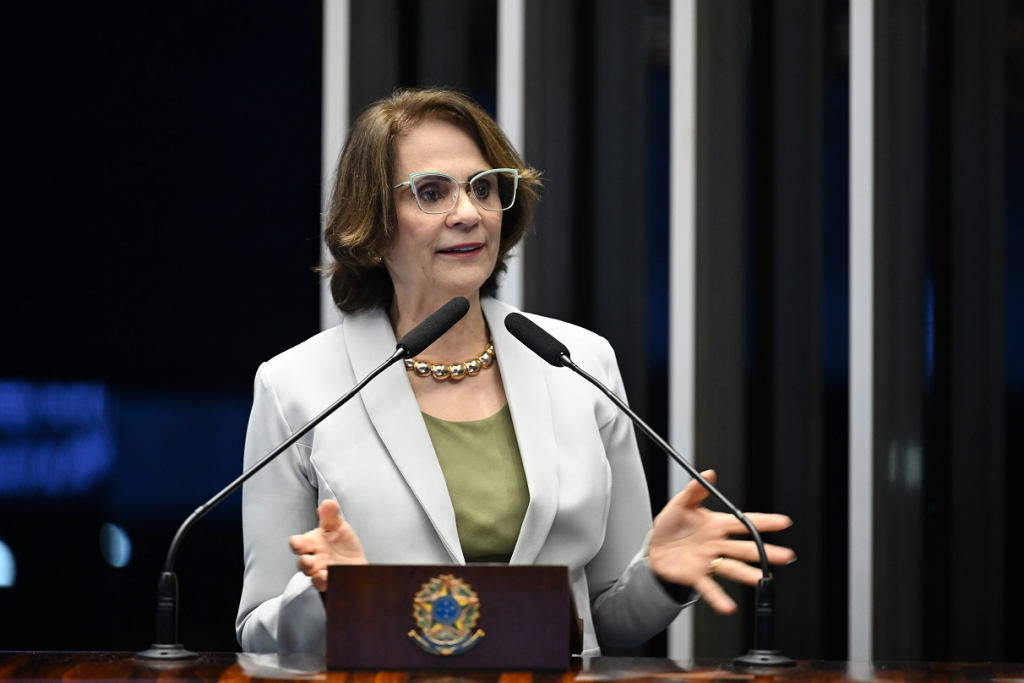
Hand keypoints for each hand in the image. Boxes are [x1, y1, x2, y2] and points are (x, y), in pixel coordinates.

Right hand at [288, 500, 367, 591]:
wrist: (354, 561)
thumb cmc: (339, 542)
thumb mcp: (337, 526)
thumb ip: (330, 516)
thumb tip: (327, 503)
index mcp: (312, 544)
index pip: (298, 544)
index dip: (296, 544)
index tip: (297, 543)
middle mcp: (315, 560)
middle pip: (304, 563)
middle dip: (304, 563)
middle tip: (307, 560)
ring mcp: (323, 573)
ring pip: (314, 577)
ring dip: (316, 575)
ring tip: (322, 573)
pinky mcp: (334, 583)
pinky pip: (328, 586)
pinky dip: (329, 583)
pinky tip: (331, 578)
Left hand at [648, 469, 794, 613]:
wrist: (654, 548)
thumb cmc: (670, 525)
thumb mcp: (680, 504)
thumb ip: (694, 491)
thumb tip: (708, 473)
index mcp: (716, 525)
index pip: (744, 522)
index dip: (764, 521)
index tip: (783, 522)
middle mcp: (717, 544)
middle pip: (745, 548)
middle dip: (765, 551)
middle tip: (785, 556)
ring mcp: (709, 561)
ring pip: (733, 567)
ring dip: (748, 574)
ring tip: (762, 578)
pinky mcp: (696, 576)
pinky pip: (710, 587)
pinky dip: (719, 598)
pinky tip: (728, 607)